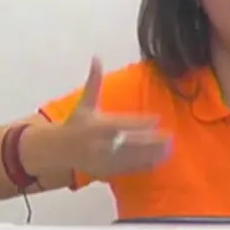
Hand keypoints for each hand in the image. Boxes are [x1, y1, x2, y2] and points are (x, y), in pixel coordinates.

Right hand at [59, 56, 171, 178]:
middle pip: (130, 142)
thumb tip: (96, 57)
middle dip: (151, 141)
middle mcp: (102, 143)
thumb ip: (94, 82)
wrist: (58, 150)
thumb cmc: (75, 124)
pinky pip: (128, 169)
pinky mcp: (107, 171)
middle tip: (170, 137)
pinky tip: (158, 162)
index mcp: (98, 125)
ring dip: (151, 155)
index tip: (157, 119)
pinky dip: (144, 166)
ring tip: (169, 150)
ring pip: (132, 157)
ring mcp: (105, 159)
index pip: (123, 123)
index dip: (141, 122)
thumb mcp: (84, 103)